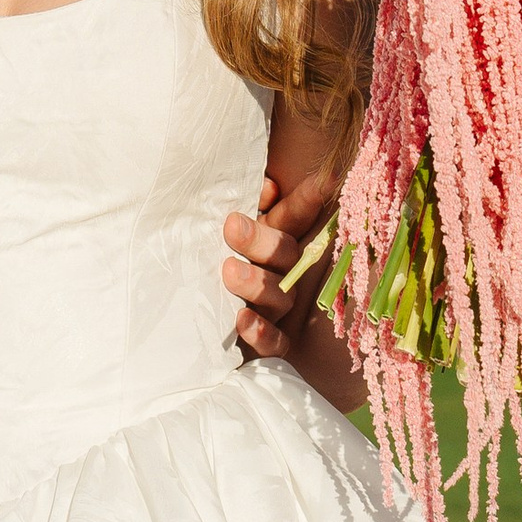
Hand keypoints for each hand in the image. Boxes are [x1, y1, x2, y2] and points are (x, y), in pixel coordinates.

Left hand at [226, 166, 335, 358]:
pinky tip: (242, 320)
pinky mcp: (266, 345)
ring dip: (256, 283)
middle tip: (232, 226)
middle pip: (284, 254)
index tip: (326, 176)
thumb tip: (269, 187)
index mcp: (272, 242)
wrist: (194, 325)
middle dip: (260, 240)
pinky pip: (274, 343)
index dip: (308, 198)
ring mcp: (277, 311)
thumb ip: (249, 210)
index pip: (293, 216)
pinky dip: (261, 333)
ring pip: (279, 296)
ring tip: (229, 270)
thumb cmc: (209, 265)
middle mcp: (281, 274)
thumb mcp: (226, 234)